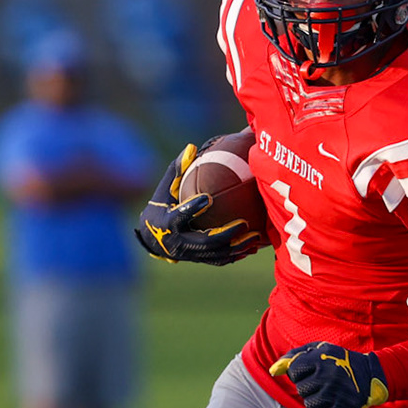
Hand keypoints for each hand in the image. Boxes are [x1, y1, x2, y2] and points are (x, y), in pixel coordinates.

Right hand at [135, 142, 262, 265]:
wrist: (151, 236)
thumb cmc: (161, 204)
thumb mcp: (166, 186)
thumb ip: (178, 169)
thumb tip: (192, 146)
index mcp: (167, 223)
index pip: (180, 216)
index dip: (193, 208)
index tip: (208, 198)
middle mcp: (178, 242)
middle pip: (205, 241)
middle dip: (226, 234)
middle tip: (244, 223)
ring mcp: (189, 254)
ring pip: (216, 254)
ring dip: (237, 247)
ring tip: (255, 237)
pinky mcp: (197, 260)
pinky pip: (219, 260)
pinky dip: (235, 255)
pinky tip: (252, 247)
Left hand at [269, 342, 388, 407]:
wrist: (371, 374)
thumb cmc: (338, 360)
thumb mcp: (318, 350)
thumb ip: (293, 357)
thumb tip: (273, 370)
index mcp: (320, 358)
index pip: (294, 372)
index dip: (300, 373)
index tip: (312, 371)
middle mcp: (327, 376)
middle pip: (301, 390)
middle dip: (309, 387)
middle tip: (324, 382)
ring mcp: (335, 394)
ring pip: (309, 405)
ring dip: (316, 401)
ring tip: (329, 393)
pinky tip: (332, 405)